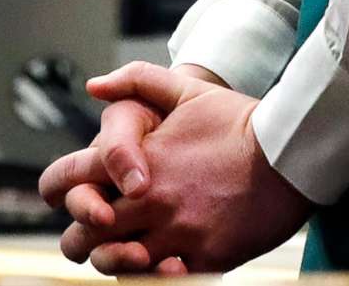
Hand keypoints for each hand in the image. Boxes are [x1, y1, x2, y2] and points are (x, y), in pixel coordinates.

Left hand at [55, 65, 310, 274]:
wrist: (290, 156)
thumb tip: (94, 85)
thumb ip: (136, 81)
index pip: (71, 180)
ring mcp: (176, 233)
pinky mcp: (203, 259)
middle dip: (79, 238)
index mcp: (139, 161)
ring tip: (120, 254)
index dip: (58, 190)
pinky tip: (158, 263)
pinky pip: (160, 280)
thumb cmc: (239, 122)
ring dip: (112, 261)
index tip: (62, 196)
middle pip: (85, 236)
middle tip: (88, 237)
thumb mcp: (188, 91)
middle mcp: (150, 201)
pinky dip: (152, 275)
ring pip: (117, 264)